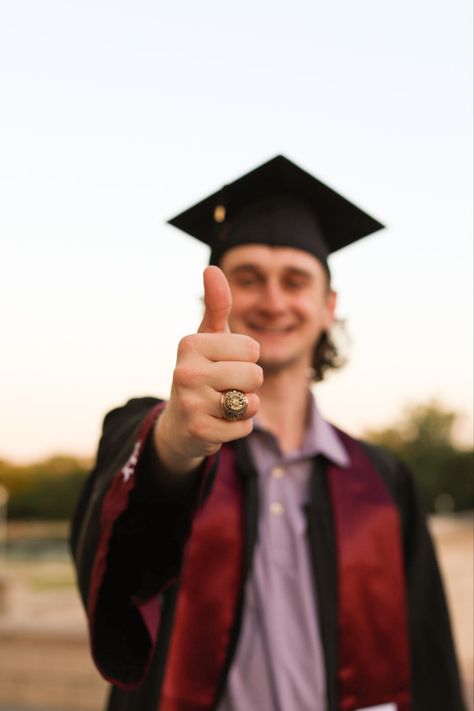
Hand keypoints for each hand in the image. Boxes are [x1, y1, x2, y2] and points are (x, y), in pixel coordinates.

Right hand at [154, 266, 261, 473]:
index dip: (246, 359)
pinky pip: (245, 428)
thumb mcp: (208, 338)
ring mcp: (190, 403)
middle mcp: (185, 371)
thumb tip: (212, 268)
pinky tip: (218, 423)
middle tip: (224, 388)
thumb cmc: (202, 372)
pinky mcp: (199, 431)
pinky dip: (238, 428)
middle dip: (248, 385)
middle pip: (255, 375)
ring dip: (245, 407)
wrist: (179, 424)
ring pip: (251, 403)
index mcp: (190, 344)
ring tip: (221, 404)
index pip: (252, 348)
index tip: (223, 364)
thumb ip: (216, 305)